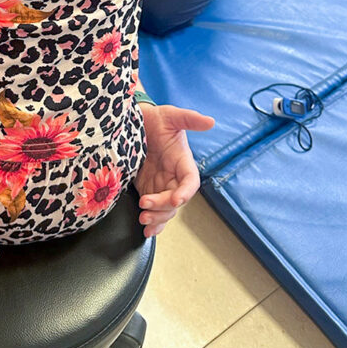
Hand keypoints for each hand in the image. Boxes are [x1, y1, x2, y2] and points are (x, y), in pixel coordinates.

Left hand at [134, 103, 213, 236]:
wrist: (136, 124)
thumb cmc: (157, 119)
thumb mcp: (171, 116)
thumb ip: (189, 118)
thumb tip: (210, 121)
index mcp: (183, 163)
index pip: (190, 181)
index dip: (185, 192)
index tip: (175, 199)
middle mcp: (175, 178)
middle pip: (175, 200)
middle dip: (162, 207)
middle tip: (146, 204)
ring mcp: (161, 186)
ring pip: (165, 211)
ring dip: (157, 218)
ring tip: (144, 219)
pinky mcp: (148, 190)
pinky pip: (154, 212)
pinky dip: (153, 224)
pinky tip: (147, 231)